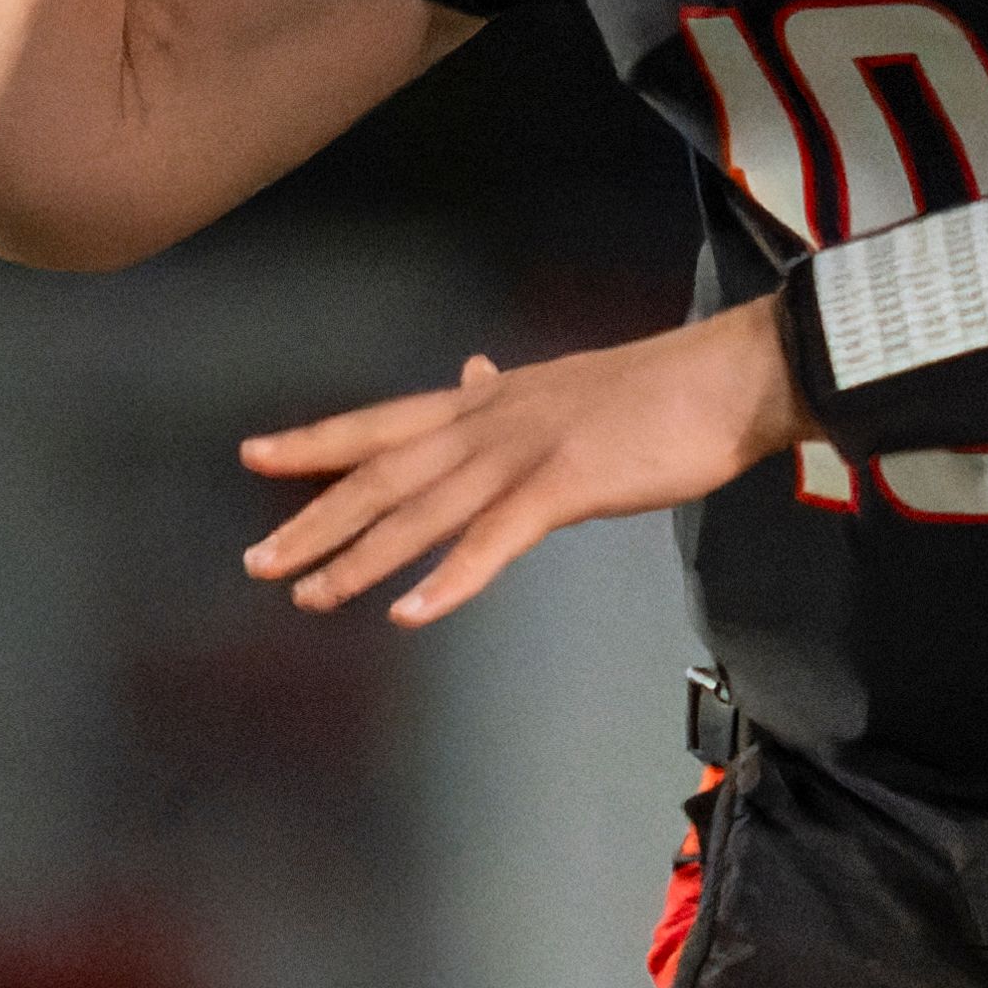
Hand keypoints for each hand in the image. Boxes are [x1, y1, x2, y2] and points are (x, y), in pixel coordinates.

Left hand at [239, 301, 811, 625]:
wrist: (731, 375)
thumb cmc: (660, 388)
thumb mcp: (567, 384)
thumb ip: (510, 393)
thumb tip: (471, 375)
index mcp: (492, 399)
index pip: (385, 421)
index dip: (317, 441)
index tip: (256, 454)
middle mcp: (492, 421)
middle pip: (385, 471)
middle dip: (316, 516)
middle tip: (257, 560)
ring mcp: (526, 451)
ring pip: (424, 510)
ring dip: (362, 557)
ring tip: (311, 595)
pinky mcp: (567, 483)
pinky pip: (495, 540)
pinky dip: (451, 578)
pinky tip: (412, 612)